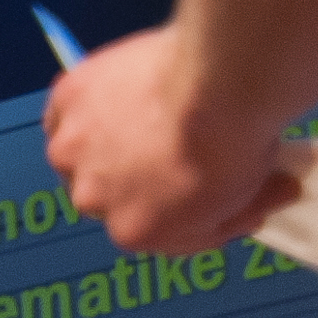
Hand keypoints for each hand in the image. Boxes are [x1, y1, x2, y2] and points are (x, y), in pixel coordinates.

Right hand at [42, 24, 301, 255]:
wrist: (223, 85)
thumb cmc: (236, 143)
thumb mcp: (244, 201)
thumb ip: (229, 217)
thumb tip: (251, 213)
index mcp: (132, 232)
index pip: (138, 223)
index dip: (160, 198)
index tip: (179, 176)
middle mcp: (92, 198)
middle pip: (101, 189)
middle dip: (127, 170)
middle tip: (163, 140)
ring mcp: (73, 149)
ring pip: (75, 150)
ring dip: (97, 137)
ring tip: (139, 110)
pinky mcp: (68, 100)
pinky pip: (65, 108)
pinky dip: (84, 101)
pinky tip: (113, 90)